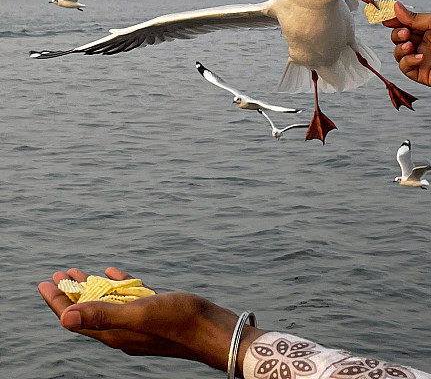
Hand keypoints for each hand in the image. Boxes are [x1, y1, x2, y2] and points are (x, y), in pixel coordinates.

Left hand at [38, 267, 263, 370]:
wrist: (213, 330)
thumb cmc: (178, 322)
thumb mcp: (138, 314)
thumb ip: (103, 316)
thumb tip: (64, 319)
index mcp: (113, 333)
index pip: (75, 318)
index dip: (57, 301)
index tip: (43, 283)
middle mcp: (122, 330)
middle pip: (87, 311)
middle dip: (70, 293)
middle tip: (56, 274)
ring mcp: (138, 322)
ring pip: (106, 303)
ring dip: (91, 287)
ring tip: (78, 270)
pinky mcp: (153, 312)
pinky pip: (127, 297)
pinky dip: (117, 284)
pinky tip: (113, 271)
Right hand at [384, 2, 430, 90]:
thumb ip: (416, 17)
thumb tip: (397, 8)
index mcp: (428, 30)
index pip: (404, 24)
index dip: (395, 20)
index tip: (387, 17)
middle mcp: (423, 44)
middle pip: (398, 37)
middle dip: (397, 33)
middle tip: (406, 32)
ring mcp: (422, 58)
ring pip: (398, 52)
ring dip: (400, 47)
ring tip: (411, 44)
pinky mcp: (421, 73)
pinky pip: (405, 67)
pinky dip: (408, 60)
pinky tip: (420, 56)